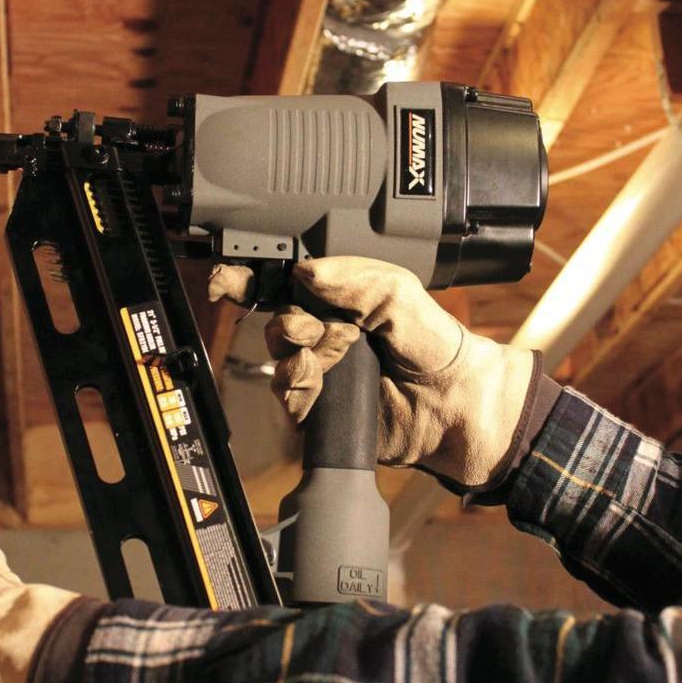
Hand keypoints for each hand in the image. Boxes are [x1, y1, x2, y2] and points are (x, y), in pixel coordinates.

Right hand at [209, 256, 537, 488]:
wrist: (453, 404)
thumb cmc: (432, 345)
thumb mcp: (400, 294)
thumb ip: (354, 278)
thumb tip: (304, 271)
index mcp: (339, 299)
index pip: (283, 283)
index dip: (250, 278)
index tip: (228, 277)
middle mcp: (324, 334)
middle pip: (276, 323)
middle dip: (289, 324)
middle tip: (317, 329)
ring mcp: (321, 373)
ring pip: (279, 361)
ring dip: (296, 357)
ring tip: (330, 356)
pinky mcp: (320, 411)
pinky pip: (287, 399)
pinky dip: (295, 390)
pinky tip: (316, 383)